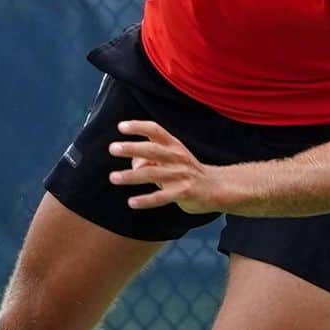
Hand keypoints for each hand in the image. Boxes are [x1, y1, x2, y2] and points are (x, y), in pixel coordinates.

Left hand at [108, 120, 223, 213]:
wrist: (216, 188)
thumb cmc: (187, 171)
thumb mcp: (171, 159)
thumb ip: (150, 159)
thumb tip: (131, 164)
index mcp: (174, 145)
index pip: (156, 130)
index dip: (139, 127)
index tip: (121, 126)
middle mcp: (177, 157)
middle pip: (152, 150)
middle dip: (132, 148)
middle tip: (112, 148)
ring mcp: (181, 175)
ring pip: (153, 174)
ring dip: (131, 176)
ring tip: (113, 177)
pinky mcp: (184, 192)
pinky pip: (161, 197)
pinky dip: (146, 200)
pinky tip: (132, 202)